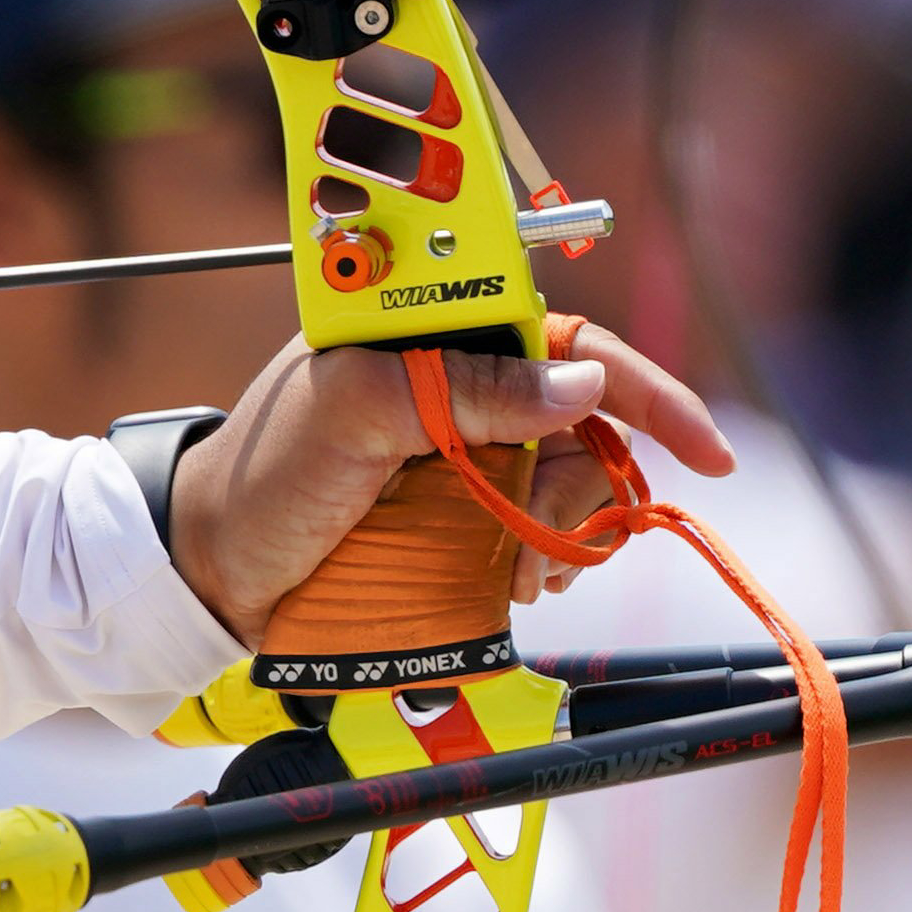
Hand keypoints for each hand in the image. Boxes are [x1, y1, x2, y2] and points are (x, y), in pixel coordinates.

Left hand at [165, 321, 732, 648]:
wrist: (208, 570)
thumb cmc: (261, 478)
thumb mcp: (352, 416)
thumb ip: (457, 389)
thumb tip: (581, 383)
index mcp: (430, 331)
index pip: (565, 336)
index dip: (642, 386)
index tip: (703, 449)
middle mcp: (453, 380)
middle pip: (579, 418)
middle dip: (583, 484)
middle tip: (540, 545)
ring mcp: (457, 446)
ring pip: (566, 478)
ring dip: (562, 530)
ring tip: (519, 572)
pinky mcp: (455, 505)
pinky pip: (535, 523)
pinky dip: (543, 555)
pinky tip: (516, 580)